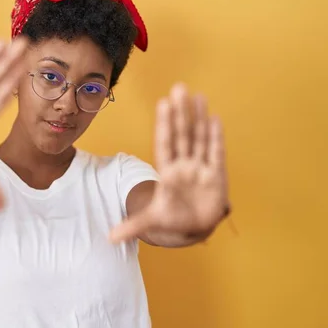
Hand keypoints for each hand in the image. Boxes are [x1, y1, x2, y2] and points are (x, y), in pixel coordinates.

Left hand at [110, 83, 229, 242]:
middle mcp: (183, 165)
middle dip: (181, 113)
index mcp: (167, 173)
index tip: (163, 103)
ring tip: (198, 96)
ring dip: (199, 118)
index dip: (165, 124)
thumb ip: (133, 227)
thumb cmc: (172, 219)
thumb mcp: (151, 222)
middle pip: (182, 134)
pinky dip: (216, 137)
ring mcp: (200, 168)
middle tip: (179, 88)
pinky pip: (217, 153)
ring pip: (200, 138)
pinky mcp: (216, 175)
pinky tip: (215, 118)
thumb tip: (110, 239)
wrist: (194, 226)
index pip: (165, 143)